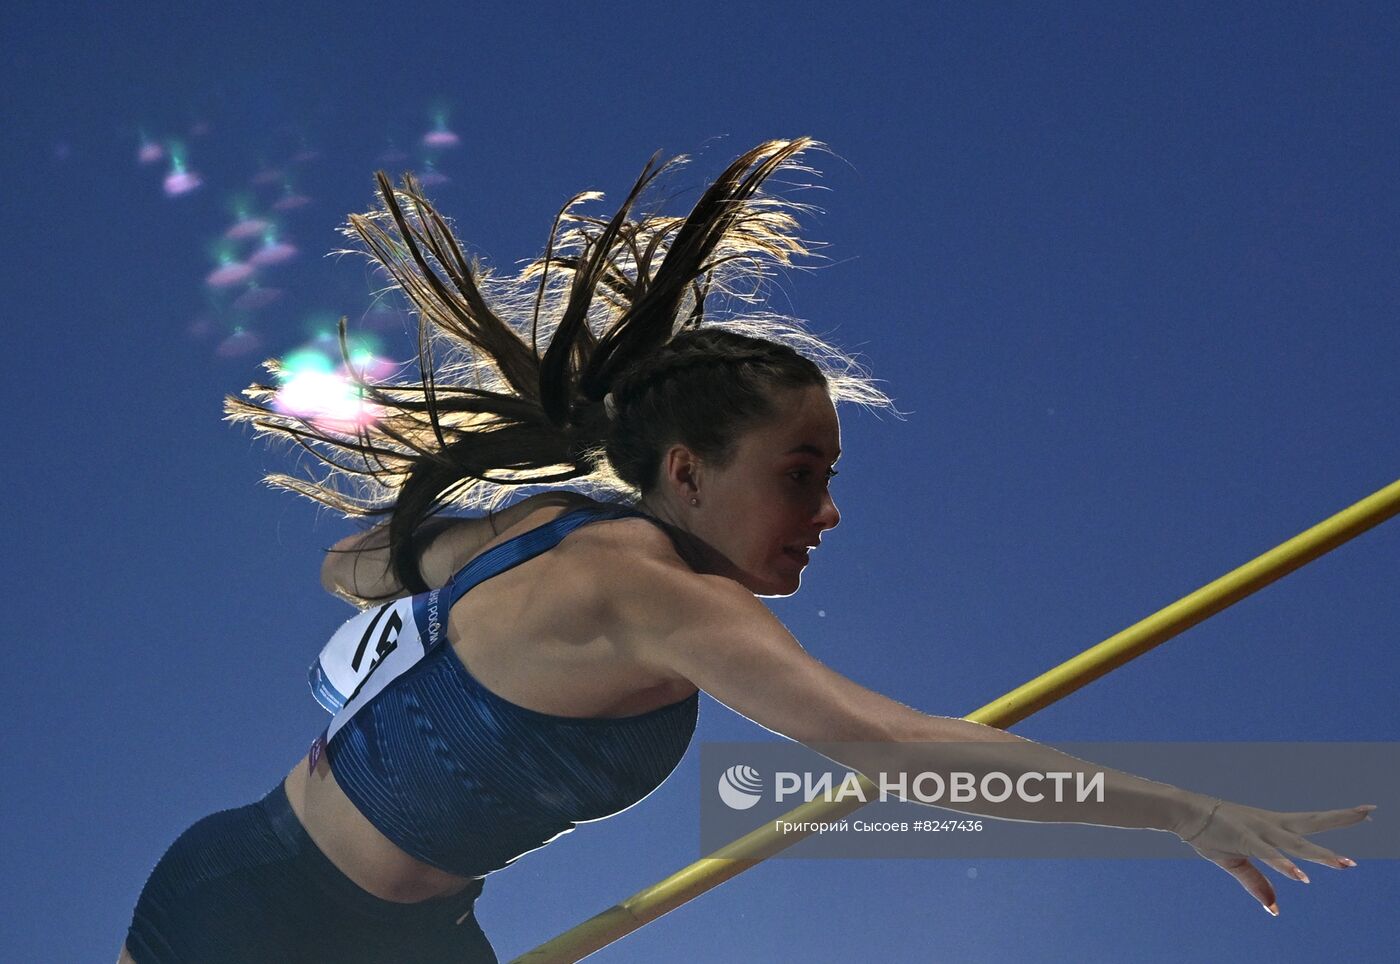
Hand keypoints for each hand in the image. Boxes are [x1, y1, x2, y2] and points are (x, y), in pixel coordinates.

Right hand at [1174, 797, 1375, 914]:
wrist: (1181, 811)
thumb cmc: (1209, 832)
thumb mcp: (1235, 861)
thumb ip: (1258, 883)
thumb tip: (1274, 909)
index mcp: (1272, 827)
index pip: (1312, 823)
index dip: (1338, 818)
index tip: (1366, 811)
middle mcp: (1271, 825)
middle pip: (1313, 823)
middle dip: (1342, 818)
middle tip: (1370, 811)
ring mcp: (1259, 831)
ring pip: (1297, 844)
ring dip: (1321, 856)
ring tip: (1347, 864)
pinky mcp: (1244, 839)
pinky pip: (1269, 854)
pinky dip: (1285, 865)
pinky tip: (1301, 876)